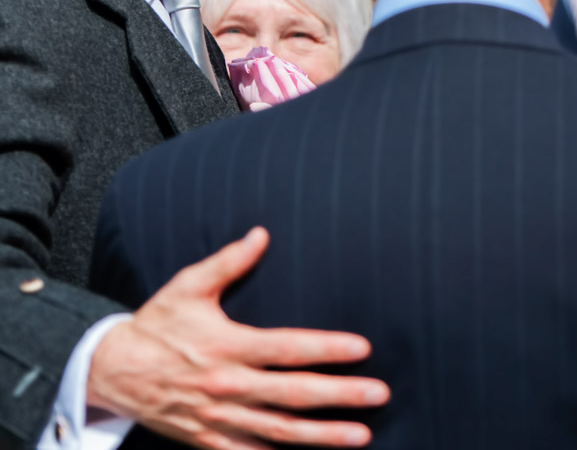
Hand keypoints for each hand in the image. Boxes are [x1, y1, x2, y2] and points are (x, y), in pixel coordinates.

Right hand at [87, 227, 389, 449]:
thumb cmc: (157, 324)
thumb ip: (228, 262)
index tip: (362, 348)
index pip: (287, 348)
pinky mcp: (206, 439)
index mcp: (227, 346)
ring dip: (321, 436)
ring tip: (360, 435)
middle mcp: (226, 385)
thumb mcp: (188, 287)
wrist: (110, 370)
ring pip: (278, 431)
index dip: (326, 349)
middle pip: (292, 394)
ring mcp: (217, 417)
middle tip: (379, 394)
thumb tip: (262, 234)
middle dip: (339, 396)